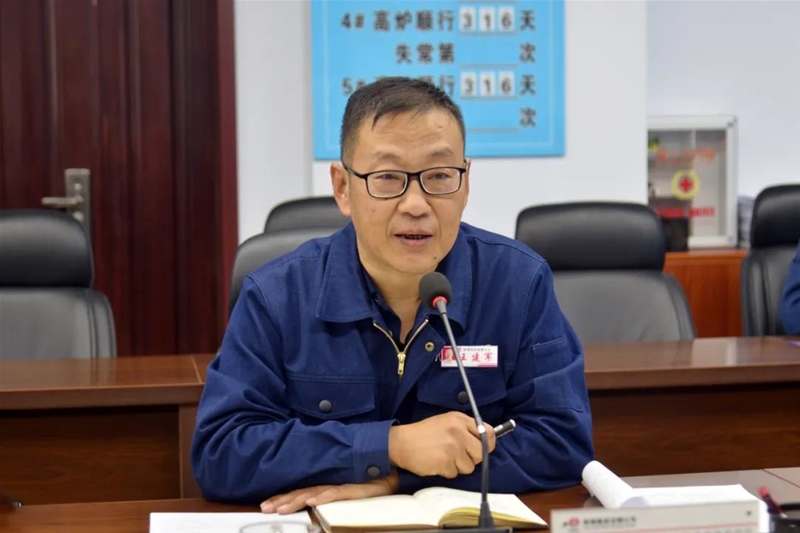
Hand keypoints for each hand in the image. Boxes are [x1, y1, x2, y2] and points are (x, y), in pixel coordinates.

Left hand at [260, 470, 398, 514]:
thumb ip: (330, 490)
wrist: (391, 464)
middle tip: (266, 508)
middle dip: (283, 501)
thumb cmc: (369, 477)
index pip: (300, 490)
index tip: (266, 505)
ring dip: (297, 501)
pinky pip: (337, 493)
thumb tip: (311, 499)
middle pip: (302, 491)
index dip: (283, 497)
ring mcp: (341, 483)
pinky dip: (324, 497)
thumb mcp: (346, 485)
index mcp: (326, 481)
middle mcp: (330, 481)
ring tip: (282, 509)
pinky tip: (312, 502)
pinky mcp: (355, 486)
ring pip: (314, 493)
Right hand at [388, 412, 495, 478]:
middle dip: (471, 458)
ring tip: (443, 458)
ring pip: (469, 466)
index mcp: (460, 419)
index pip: (487, 432)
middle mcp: (458, 431)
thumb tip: (485, 441)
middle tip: (457, 455)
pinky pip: (454, 474)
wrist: (401, 442)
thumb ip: (465, 429)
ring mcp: (452, 447)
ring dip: (457, 466)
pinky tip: (436, 463)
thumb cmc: (423, 434)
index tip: (482, 448)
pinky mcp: (446, 461)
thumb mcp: (446, 422)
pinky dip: (446, 472)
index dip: (487, 443)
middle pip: (481, 452)